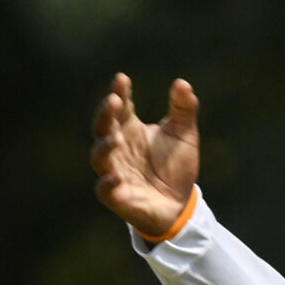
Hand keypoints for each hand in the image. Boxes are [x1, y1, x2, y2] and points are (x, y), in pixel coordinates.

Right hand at [91, 73, 199, 236]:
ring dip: (104, 146)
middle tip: (113, 101)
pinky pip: (105, 189)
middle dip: (105, 114)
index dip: (119, 92)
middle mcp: (118, 147)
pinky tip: (115, 177)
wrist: (179, 204)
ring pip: (99, 157)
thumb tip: (183, 83)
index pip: (120, 107)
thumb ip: (184, 109)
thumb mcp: (185, 135)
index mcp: (130, 128)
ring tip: (116, 138)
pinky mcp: (117, 196)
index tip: (122, 79)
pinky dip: (107, 183)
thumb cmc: (175, 167)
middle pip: (103, 126)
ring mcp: (115, 171)